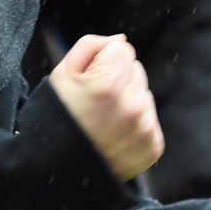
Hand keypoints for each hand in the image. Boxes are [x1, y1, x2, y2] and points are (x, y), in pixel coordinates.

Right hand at [49, 34, 163, 180]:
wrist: (59, 169)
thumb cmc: (59, 116)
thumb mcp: (62, 73)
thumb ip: (92, 45)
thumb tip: (120, 40)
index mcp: (108, 83)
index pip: (122, 48)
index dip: (102, 61)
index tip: (89, 81)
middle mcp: (131, 106)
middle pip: (135, 70)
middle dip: (117, 79)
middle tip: (95, 103)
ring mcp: (144, 128)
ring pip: (143, 93)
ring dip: (128, 101)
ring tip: (104, 121)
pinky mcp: (152, 146)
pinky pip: (150, 118)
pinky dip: (136, 123)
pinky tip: (115, 134)